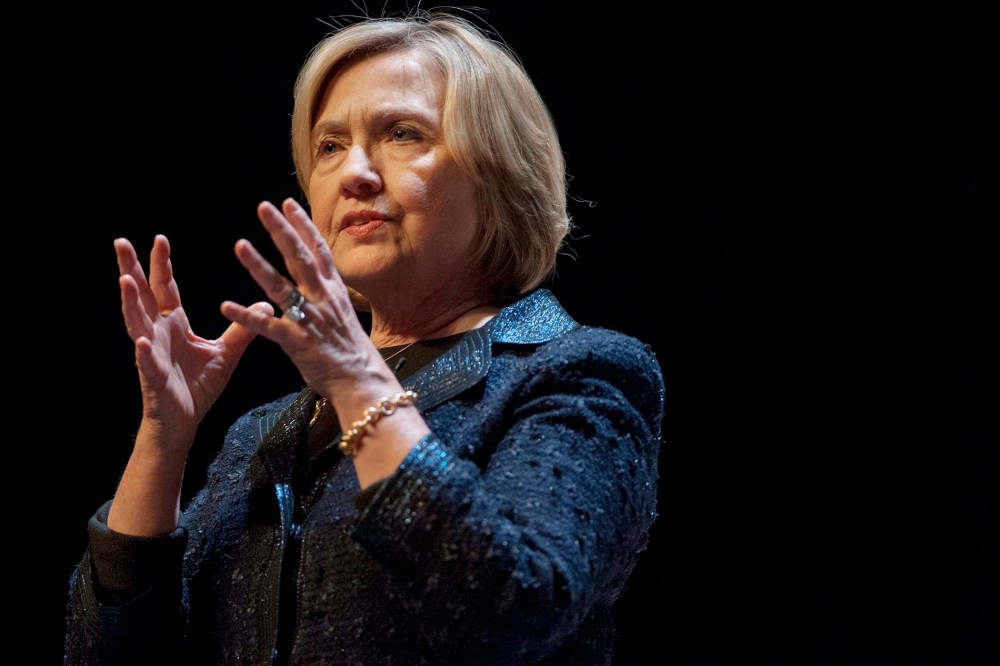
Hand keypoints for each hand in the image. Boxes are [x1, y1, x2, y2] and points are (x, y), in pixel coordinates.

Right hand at [116, 235, 270, 444]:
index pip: (165, 288)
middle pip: (141, 295)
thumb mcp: (226, 353)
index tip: (159, 238)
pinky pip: (148, 362)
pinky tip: (142, 339)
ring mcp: (152, 353)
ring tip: (125, 280)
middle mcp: (158, 332)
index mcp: (174, 324)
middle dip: (131, 269)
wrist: (185, 421)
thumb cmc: (199, 386)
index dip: (161, 264)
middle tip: (121, 242)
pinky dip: (144, 350)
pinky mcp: (154, 377)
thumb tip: (265, 304)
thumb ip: (241, 329)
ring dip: (130, 302)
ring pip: (137, 322)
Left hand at [220, 198, 381, 397]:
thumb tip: (320, 286)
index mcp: (334, 292)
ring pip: (281, 286)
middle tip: (264, 207)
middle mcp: (322, 299)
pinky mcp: (296, 341)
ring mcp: (309, 318)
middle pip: (300, 258)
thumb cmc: (353, 353)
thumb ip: (328, 299)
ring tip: (240, 245)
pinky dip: (246, 316)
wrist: (363, 380)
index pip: (318, 250)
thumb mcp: (344, 317)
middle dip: (282, 231)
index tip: (288, 204)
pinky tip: (225, 306)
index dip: (303, 226)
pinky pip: (266, 326)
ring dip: (258, 264)